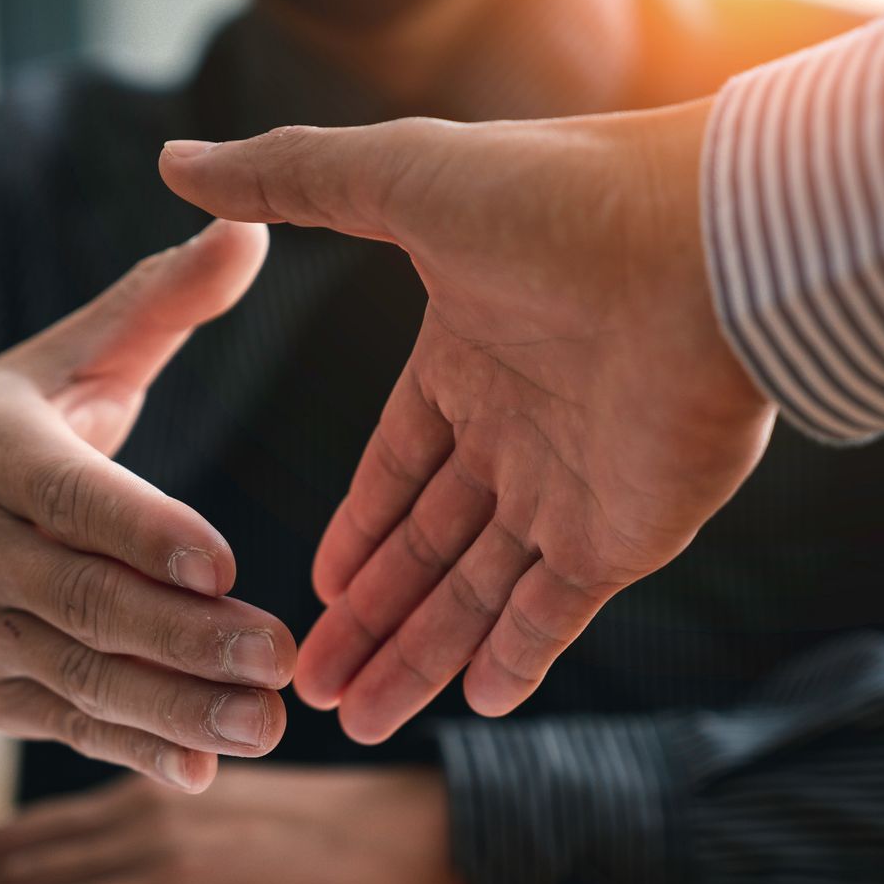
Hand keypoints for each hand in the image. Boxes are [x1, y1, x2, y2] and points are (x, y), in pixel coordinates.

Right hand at [0, 220, 294, 791]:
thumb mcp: (54, 362)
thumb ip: (155, 305)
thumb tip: (252, 226)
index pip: (69, 496)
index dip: (142, 533)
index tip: (222, 564)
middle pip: (83, 599)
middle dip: (183, 638)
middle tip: (280, 657)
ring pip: (79, 675)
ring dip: (173, 709)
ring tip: (264, 724)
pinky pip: (63, 725)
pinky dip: (130, 751)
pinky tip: (201, 769)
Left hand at [0, 764, 463, 883]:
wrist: (413, 833)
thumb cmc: (340, 837)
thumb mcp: (235, 819)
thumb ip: (167, 833)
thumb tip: (109, 875)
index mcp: (145, 791)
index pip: (25, 831)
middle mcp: (131, 811)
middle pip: (1, 853)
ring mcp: (148, 845)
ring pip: (12, 878)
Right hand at [160, 100, 776, 741]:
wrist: (705, 246)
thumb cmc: (559, 201)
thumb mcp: (399, 181)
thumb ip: (291, 180)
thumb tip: (177, 163)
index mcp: (466, 362)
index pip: (397, 469)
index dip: (355, 531)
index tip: (313, 591)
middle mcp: (518, 432)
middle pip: (426, 548)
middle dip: (366, 619)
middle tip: (305, 687)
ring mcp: (573, 487)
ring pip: (478, 593)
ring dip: (418, 656)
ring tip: (355, 720)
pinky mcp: (626, 533)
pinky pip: (558, 612)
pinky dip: (518, 659)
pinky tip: (470, 706)